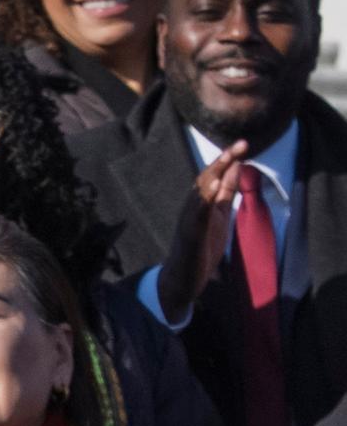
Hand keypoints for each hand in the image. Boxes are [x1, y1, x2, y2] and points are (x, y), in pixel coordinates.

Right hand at [158, 141, 249, 325]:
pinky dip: (204, 200)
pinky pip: (196, 214)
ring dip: (212, 175)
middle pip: (205, 179)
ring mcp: (188, 221)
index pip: (213, 176)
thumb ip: (226, 193)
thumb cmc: (200, 248)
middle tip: (240, 145)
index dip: (227, 160)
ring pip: (198, 194)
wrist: (182, 281)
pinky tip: (215, 187)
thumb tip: (236, 167)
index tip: (243, 144)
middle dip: (222, 161)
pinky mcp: (189, 235)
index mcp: (200, 204)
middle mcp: (191, 208)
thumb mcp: (219, 215)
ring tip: (226, 159)